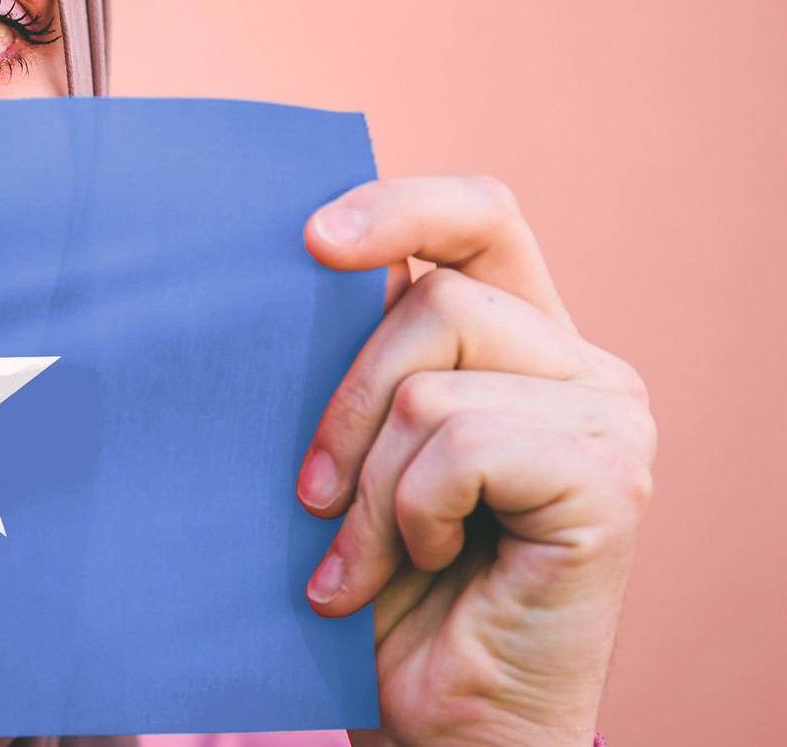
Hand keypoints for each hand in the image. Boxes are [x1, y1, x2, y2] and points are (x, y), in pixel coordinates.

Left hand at [299, 177, 653, 746]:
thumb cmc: (383, 589)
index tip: (308, 239)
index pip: (479, 218)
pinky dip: (411, 513)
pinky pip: (461, 445)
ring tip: (365, 557)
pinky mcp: (608, 480)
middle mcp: (579, 365)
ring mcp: (606, 418)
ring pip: (433, 380)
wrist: (436, 722)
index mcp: (520, 340)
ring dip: (370, 482)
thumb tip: (293, 256)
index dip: (399, 205)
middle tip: (314, 498)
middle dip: (344, 401)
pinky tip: (424, 565)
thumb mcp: (354, 448)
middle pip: (435, 295)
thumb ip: (356, 359)